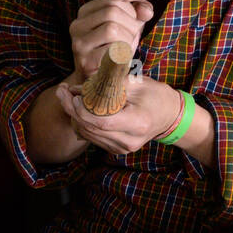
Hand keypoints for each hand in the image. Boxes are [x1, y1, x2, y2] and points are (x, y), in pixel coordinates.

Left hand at [54, 75, 181, 155]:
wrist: (170, 117)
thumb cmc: (156, 96)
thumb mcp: (137, 83)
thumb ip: (108, 84)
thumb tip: (80, 86)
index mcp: (137, 123)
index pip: (101, 121)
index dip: (82, 110)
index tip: (71, 94)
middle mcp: (129, 140)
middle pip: (91, 129)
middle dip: (72, 110)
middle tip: (62, 91)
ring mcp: (123, 148)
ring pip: (88, 135)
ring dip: (74, 116)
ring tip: (67, 97)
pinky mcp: (117, 149)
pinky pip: (93, 138)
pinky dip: (82, 123)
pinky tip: (78, 109)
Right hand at [68, 0, 154, 80]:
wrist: (99, 82)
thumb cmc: (115, 50)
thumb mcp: (127, 26)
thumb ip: (138, 12)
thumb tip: (147, 11)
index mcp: (85, 12)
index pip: (113, 0)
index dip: (131, 12)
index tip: (132, 25)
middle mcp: (77, 26)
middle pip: (112, 12)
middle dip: (130, 26)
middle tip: (131, 39)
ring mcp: (79, 45)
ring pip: (112, 29)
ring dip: (127, 41)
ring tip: (126, 50)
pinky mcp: (85, 62)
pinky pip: (112, 51)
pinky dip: (124, 55)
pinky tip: (121, 61)